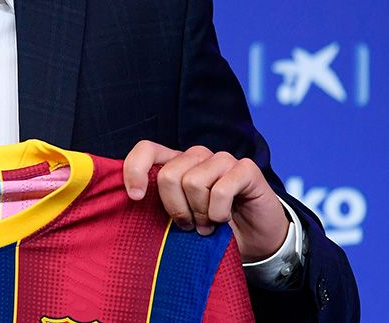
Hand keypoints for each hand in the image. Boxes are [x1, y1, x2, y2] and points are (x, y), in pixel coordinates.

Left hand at [123, 140, 286, 262]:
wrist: (255, 239)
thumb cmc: (211, 227)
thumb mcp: (180, 216)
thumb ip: (159, 204)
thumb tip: (134, 198)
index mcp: (177, 163)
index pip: (147, 149)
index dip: (135, 170)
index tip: (136, 197)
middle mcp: (198, 156)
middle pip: (169, 175)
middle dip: (176, 208)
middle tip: (189, 226)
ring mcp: (222, 159)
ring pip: (193, 182)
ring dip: (200, 213)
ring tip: (207, 225)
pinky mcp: (245, 168)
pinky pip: (221, 190)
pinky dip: (219, 213)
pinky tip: (224, 220)